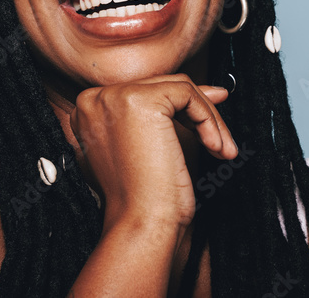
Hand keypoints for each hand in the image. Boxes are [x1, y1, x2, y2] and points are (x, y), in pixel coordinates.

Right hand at [68, 73, 237, 231]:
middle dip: (198, 110)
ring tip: (220, 149)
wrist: (140, 222)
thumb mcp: (150, 148)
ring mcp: (114, 97)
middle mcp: (94, 99)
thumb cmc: (144, 198)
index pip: (143, 93)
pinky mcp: (140, 100)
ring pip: (178, 88)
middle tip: (220, 134)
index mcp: (88, 112)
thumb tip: (217, 90)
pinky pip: (187, 94)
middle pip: (160, 87)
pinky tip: (214, 147)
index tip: (207, 121)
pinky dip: (208, 119)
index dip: (180, 107)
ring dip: (208, 119)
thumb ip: (170, 116)